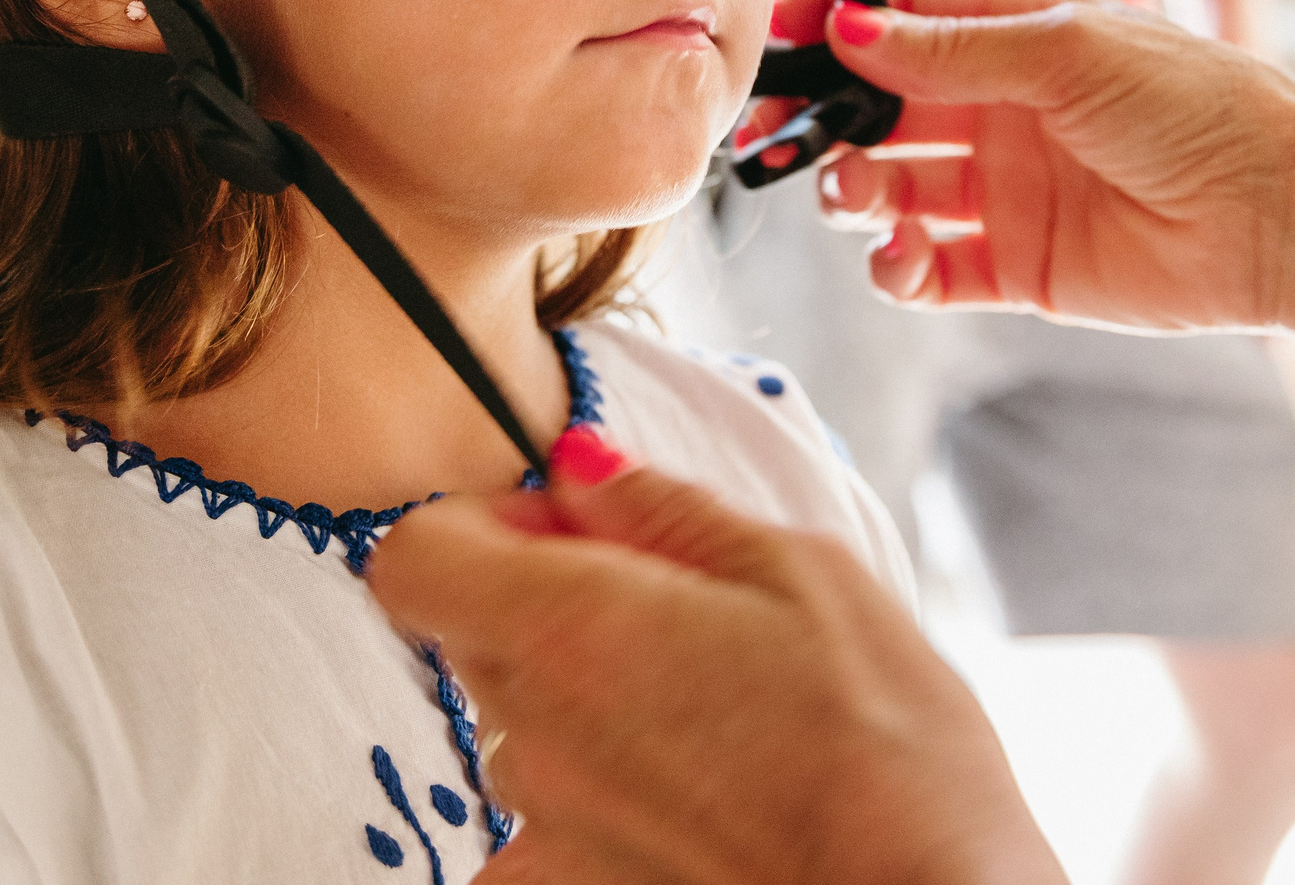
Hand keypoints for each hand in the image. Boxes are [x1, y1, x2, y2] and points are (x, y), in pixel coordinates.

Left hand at [365, 461, 1062, 884]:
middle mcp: (533, 731)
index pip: (412, 557)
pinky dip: (589, 799)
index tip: (564, 526)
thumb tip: (576, 467)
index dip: (476, 523)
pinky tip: (680, 790)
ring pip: (519, 725)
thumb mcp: (795, 571)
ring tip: (705, 709)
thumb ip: (660, 511)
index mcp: (569, 625)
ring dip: (578, 700)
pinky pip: (540, 828)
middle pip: (474, 632)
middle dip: (546, 598)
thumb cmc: (883, 737)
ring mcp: (546, 824)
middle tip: (671, 608)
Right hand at [752, 0, 1294, 331]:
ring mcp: (1004, 190)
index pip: (899, 8)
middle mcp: (999, 108)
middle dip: (820, 116)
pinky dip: (896, 271)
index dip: (833, 12)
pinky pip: (929, 270)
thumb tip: (845, 28)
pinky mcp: (1017, 267)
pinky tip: (899, 263)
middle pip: (875, 103)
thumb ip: (949, 49)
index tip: (777, 31)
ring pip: (890, 188)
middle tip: (776, 134)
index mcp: (1014, 33)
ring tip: (855, 199)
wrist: (1281, 214)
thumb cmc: (1195, 106)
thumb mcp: (1064, 50)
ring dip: (852, 193)